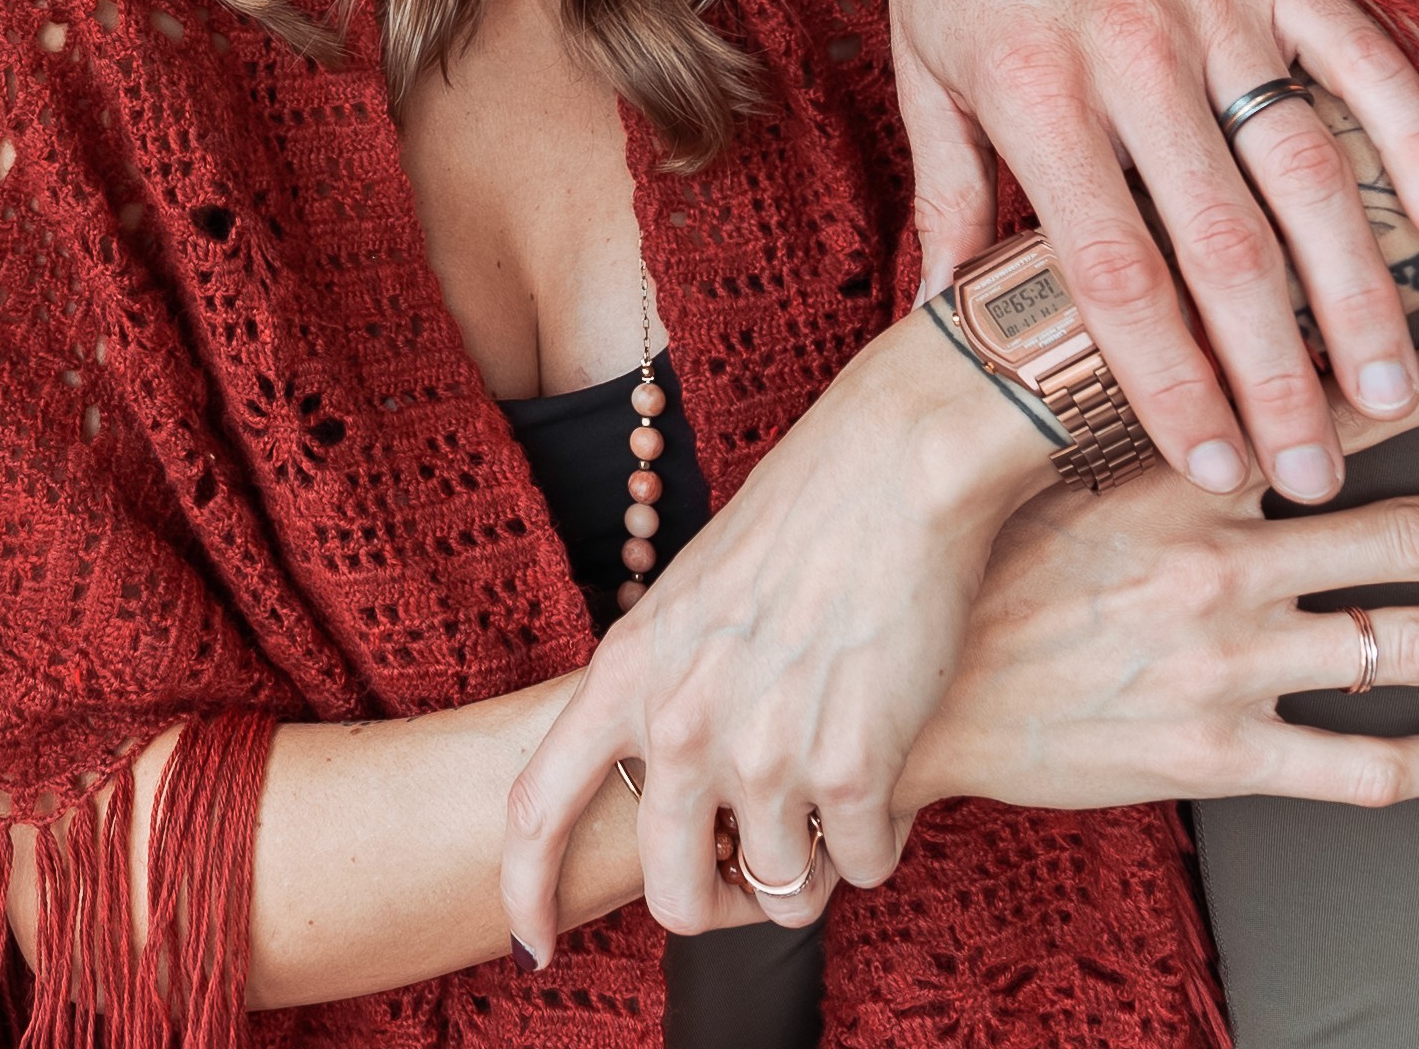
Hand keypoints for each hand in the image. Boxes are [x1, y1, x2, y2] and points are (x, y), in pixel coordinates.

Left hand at [499, 304, 1056, 952]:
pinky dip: (881, 841)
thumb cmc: (796, 524)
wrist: (893, 471)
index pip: (536, 812)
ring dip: (814, 871)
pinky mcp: (857, 767)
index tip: (534, 947)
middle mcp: (681, 727)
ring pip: (784, 894)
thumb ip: (661, 693)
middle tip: (755, 879)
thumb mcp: (685, 604)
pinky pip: (867, 865)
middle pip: (673, 894)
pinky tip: (892, 775)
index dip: (525, 893)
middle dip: (718, 907)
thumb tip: (666, 783)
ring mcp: (767, 754)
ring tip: (837, 805)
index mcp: (623, 677)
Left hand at [859, 0, 1418, 505]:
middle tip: (1314, 474)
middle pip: (1221, 249)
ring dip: (1356, 293)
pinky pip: (1363, 62)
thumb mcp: (923, 71)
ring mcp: (1215, 6)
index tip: (1208, 466)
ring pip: (1306, 173)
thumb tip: (946, 326)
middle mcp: (1132, 57)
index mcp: (1036, 97)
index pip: (1110, 273)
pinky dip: (1416, 145)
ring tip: (1388, 393)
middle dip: (1274, 376)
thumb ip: (953, 202)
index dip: (1164, 379)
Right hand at [900, 332, 1418, 816]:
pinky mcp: (1218, 753)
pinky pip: (1364, 766)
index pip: (1342, 407)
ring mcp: (1229, 663)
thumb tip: (1136, 265)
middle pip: (1418, 535)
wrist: (892, 694)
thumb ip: (1093, 355)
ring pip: (1416, 644)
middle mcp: (1222, 560)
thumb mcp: (1015, 432)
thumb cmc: (951, 553)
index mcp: (1181, 468)